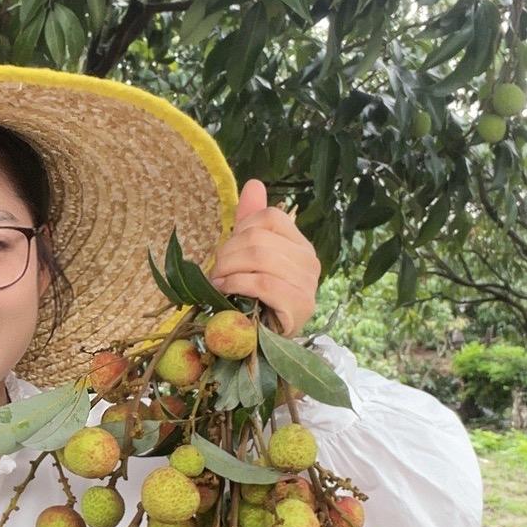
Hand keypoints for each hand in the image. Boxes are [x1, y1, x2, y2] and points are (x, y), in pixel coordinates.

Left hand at [210, 179, 319, 336]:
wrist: (266, 343)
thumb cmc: (256, 300)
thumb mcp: (252, 257)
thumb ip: (252, 222)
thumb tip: (254, 184)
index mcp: (300, 245)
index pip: (269, 217)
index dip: (240, 230)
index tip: (227, 251)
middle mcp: (310, 261)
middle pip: (259, 238)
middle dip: (227, 254)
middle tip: (216, 272)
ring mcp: (307, 284)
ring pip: (259, 258)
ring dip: (229, 270)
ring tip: (219, 283)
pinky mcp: (299, 305)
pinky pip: (263, 283)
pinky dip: (237, 285)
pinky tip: (226, 292)